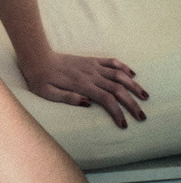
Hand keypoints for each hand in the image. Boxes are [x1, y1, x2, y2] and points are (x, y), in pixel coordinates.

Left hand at [20, 53, 147, 129]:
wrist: (37, 57)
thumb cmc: (40, 79)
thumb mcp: (48, 93)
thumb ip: (67, 98)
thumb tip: (87, 103)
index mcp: (81, 85)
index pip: (106, 100)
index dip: (117, 112)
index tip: (124, 124)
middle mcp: (91, 75)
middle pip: (118, 89)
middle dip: (132, 103)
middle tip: (142, 117)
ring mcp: (92, 66)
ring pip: (119, 75)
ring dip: (134, 85)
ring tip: (145, 96)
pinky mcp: (91, 60)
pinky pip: (111, 62)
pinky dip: (124, 67)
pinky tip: (133, 74)